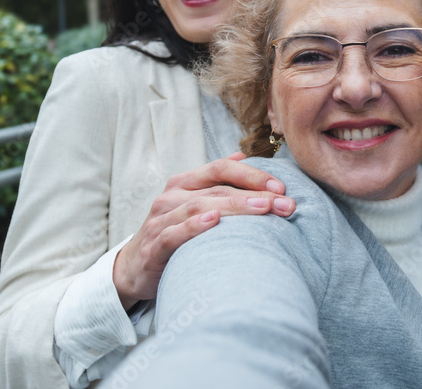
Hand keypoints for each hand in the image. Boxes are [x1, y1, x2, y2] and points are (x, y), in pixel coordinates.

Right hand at [112, 152, 294, 308]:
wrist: (135, 267)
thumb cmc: (173, 231)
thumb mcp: (193, 201)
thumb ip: (216, 180)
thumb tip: (242, 155)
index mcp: (185, 182)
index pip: (221, 168)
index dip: (252, 174)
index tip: (282, 187)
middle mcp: (171, 196)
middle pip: (217, 189)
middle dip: (255, 195)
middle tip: (286, 204)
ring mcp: (160, 220)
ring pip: (199, 207)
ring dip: (235, 208)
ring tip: (263, 209)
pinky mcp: (153, 246)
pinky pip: (173, 234)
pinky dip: (194, 227)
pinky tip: (214, 222)